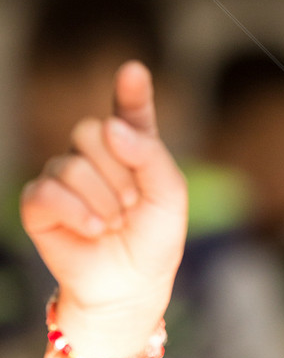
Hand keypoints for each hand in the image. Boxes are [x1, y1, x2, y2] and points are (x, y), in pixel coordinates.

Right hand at [20, 61, 186, 338]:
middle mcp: (94, 154)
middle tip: (132, 204)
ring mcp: (63, 176)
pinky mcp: (39, 203)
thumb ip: (150, 154)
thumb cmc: (153, 239)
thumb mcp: (169, 195)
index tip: (133, 71)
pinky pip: (48, 191)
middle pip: (92, 130)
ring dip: (103, 200)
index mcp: (130, 146)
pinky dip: (77, 212)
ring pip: (72, 163)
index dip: (130, 91)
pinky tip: (95, 230)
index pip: (128, 110)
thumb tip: (112, 128)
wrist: (130, 285)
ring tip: (115, 224)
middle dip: (119, 171)